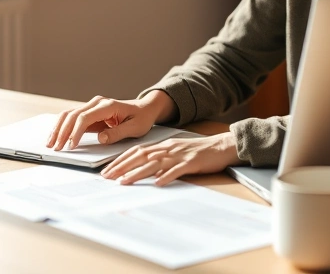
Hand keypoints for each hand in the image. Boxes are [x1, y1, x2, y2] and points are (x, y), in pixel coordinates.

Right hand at [47, 92, 175, 150]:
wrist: (144, 109)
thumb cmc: (141, 118)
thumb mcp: (135, 128)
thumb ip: (118, 133)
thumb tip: (101, 138)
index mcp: (108, 105)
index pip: (85, 117)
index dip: (76, 132)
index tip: (71, 146)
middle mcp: (97, 103)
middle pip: (73, 115)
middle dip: (62, 132)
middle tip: (56, 148)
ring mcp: (92, 106)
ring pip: (69, 115)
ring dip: (58, 129)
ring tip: (50, 144)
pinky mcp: (89, 112)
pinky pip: (72, 118)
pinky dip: (62, 127)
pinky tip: (56, 137)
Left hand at [100, 132, 241, 185]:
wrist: (222, 146)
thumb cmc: (198, 151)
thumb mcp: (176, 151)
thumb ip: (160, 158)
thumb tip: (143, 169)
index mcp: (163, 145)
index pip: (137, 151)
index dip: (120, 160)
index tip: (107, 170)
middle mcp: (168, 148)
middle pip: (141, 156)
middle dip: (122, 166)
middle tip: (107, 177)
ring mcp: (180, 155)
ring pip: (155, 163)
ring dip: (138, 173)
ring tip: (124, 182)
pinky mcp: (192, 163)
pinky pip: (177, 170)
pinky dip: (166, 176)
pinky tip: (158, 183)